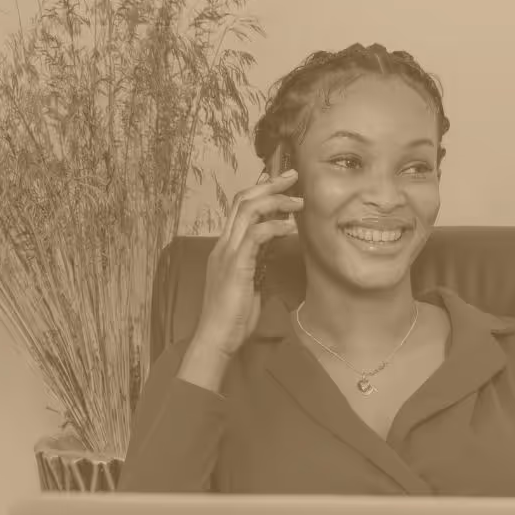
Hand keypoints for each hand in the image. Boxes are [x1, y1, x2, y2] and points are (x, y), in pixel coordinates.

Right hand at [192, 168, 303, 357]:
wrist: (217, 337)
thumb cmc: (234, 317)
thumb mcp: (251, 284)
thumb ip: (258, 264)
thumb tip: (274, 251)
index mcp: (226, 248)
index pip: (240, 208)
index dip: (261, 192)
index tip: (283, 184)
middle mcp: (224, 245)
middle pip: (243, 201)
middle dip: (270, 185)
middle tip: (293, 176)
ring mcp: (227, 253)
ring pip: (248, 211)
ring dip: (275, 201)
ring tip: (297, 200)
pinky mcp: (236, 265)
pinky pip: (255, 235)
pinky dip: (274, 226)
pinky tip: (290, 227)